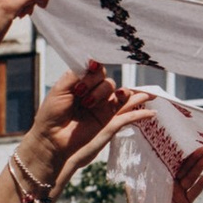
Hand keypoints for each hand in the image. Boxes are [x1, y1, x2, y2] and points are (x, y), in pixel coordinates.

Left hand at [25, 63, 139, 187]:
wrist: (51, 139)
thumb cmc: (51, 114)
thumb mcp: (61, 89)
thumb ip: (76, 74)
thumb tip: (94, 63)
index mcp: (81, 82)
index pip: (96, 69)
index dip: (92, 72)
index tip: (80, 83)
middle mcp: (93, 92)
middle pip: (106, 79)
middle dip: (94, 85)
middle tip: (81, 97)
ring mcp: (102, 105)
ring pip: (116, 91)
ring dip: (104, 93)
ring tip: (91, 102)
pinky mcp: (108, 119)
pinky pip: (128, 112)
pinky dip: (140, 112)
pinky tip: (150, 112)